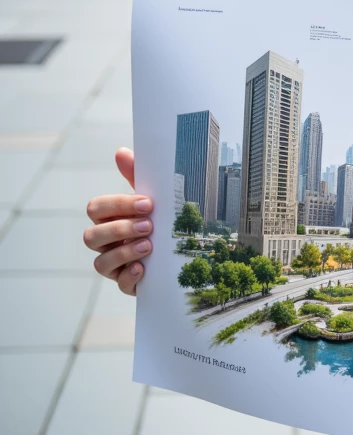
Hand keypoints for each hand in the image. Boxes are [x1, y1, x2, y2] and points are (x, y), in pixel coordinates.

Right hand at [83, 148, 152, 295]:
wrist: (178, 249)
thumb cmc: (158, 217)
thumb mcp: (151, 197)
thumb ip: (135, 176)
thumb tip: (121, 152)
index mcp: (108, 218)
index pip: (96, 209)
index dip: (118, 205)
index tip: (147, 202)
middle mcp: (105, 242)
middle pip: (92, 237)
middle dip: (119, 229)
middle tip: (148, 225)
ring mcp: (114, 264)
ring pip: (100, 262)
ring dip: (123, 252)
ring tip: (148, 245)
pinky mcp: (126, 283)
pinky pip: (119, 283)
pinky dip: (129, 275)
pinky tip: (144, 268)